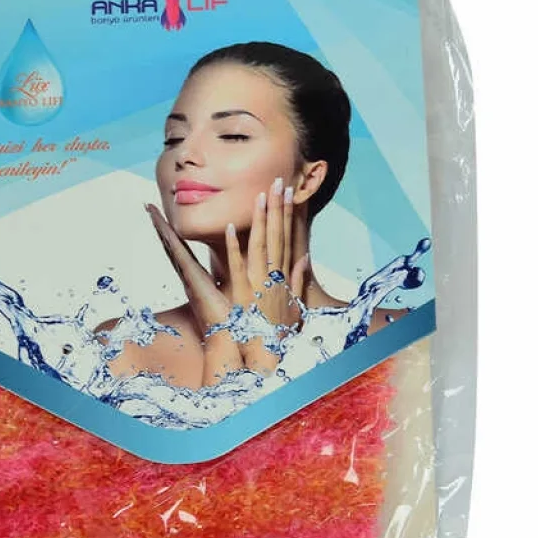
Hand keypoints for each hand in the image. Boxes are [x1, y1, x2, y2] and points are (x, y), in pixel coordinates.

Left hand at [226, 176, 310, 333]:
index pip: (287, 238)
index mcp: (283, 275)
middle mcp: (274, 276)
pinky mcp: (244, 294)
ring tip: (260, 195)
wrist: (268, 355)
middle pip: (277, 236)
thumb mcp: (294, 303)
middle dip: (278, 208)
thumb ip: (298, 278)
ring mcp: (259, 284)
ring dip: (261, 220)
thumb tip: (305, 257)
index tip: (289, 192)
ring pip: (260, 246)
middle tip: (279, 181)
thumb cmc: (277, 332)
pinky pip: (239, 267)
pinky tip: (231, 228)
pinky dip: (235, 248)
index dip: (288, 214)